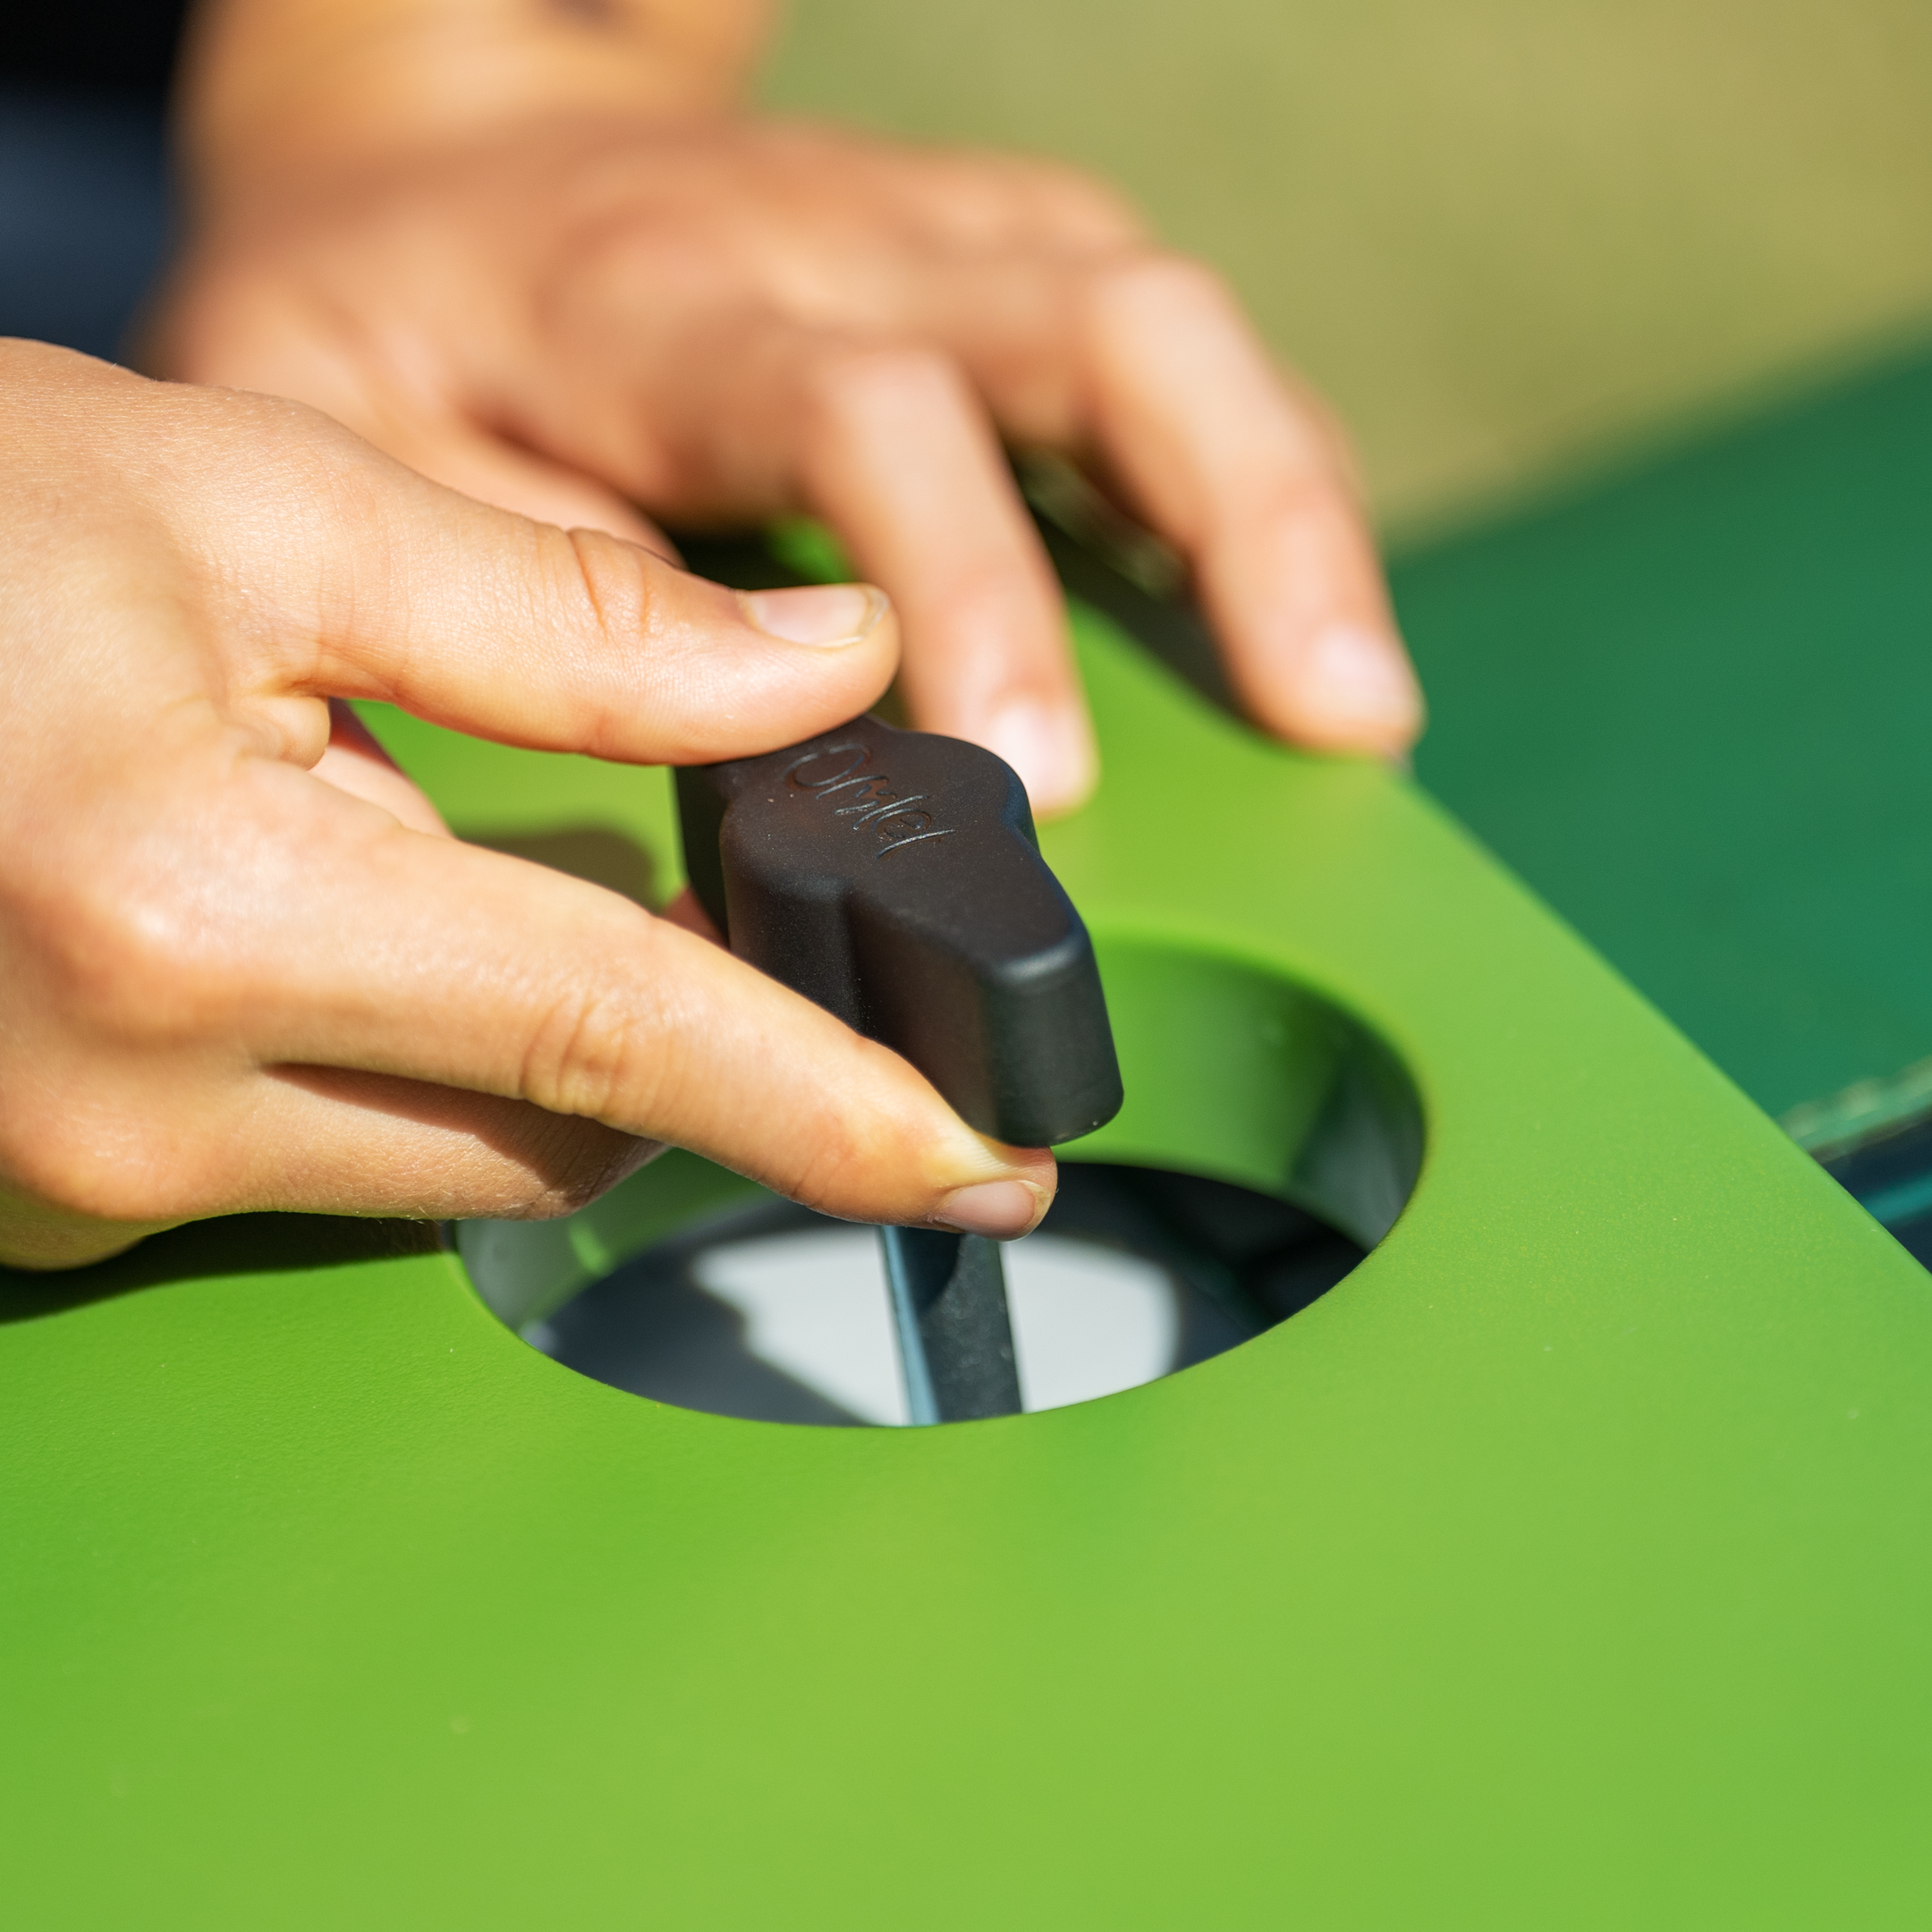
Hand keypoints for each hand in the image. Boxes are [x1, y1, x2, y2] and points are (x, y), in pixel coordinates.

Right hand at [0, 341, 1052, 1268]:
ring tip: (453, 871)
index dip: (841, 1109)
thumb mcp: (268, 512)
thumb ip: (576, 620)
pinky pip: (314, 1168)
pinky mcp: (41, 1202)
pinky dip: (388, 1069)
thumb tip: (834, 667)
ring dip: (523, 1053)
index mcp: (206, 914)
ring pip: (442, 1169)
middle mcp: (133, 1103)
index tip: (991, 1167)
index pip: (625, 1040)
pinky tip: (345, 934)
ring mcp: (72, 1181)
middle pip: (557, 1135)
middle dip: (677, 1050)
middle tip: (723, 923)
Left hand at [155, 100, 1422, 814]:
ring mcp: (924, 231)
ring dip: (1289, 500)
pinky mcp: (982, 254)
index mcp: (648, 301)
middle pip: (1092, 321)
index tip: (1039, 778)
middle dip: (1236, 520)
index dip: (972, 589)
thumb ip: (513, 605)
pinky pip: (1158, 338)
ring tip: (1358, 701)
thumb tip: (722, 784)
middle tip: (1327, 724)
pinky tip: (1302, 602)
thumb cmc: (382, 351)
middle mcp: (823, 240)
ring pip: (1159, 317)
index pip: (858, 409)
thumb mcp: (349, 468)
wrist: (416, 175)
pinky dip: (1256, 466)